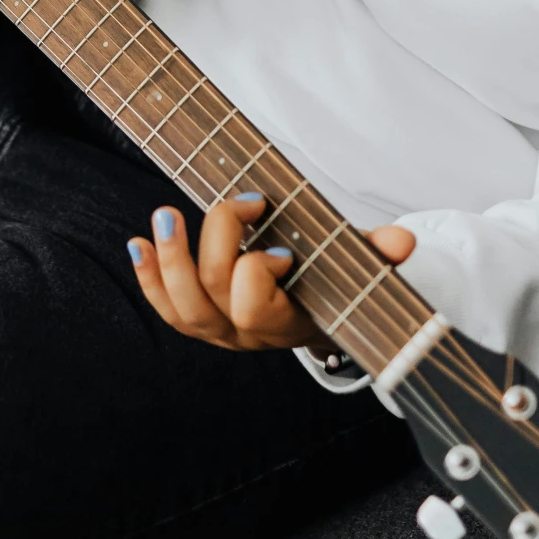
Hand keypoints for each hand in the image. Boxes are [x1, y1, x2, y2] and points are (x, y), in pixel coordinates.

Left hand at [127, 194, 416, 353]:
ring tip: (164, 216)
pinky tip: (136, 243)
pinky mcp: (197, 321)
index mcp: (285, 325)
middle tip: (234, 205)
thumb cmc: (334, 285)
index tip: (279, 246)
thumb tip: (403, 241)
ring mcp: (217, 330)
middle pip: (209, 292)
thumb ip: (376, 255)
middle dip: (213, 243)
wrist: (316, 317)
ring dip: (168, 259)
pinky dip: (148, 277)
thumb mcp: (359, 270)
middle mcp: (245, 334)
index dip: (257, 269)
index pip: (254, 303)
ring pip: (181, 307)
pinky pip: (165, 308)